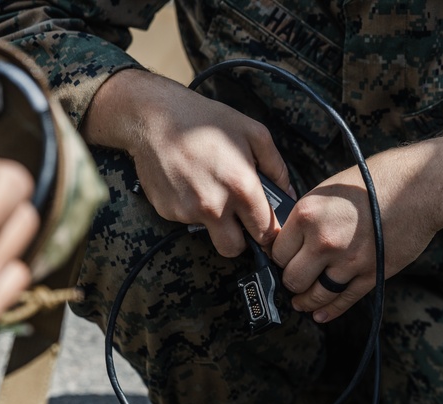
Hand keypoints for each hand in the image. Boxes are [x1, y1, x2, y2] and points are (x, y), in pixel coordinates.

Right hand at [83, 68, 293, 256]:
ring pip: (209, 233)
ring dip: (214, 220)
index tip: (267, 231)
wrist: (154, 116)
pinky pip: (186, 220)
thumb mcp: (254, 133)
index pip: (265, 233)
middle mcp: (214, 205)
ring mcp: (187, 211)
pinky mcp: (167, 210)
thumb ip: (277, 167)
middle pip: (234, 249)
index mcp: (240, 187)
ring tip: (210, 187)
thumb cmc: (207, 120)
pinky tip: (189, 182)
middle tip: (239, 220)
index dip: (269, 235)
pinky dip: (191, 208)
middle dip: (240, 240)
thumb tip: (288, 194)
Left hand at [270, 133, 442, 321]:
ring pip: (314, 295)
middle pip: (292, 278)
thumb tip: (289, 238)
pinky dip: (329, 311)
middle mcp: (324, 241)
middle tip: (295, 277)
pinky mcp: (370, 275)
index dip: (280, 256)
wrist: (420, 188)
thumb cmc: (376, 180)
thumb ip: (308, 215)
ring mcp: (348, 262)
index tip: (284, 259)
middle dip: (292, 280)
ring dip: (306, 301)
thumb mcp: (329, 189)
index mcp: (308, 214)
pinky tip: (320, 314)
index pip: (277, 251)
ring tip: (302, 301)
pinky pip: (342, 300)